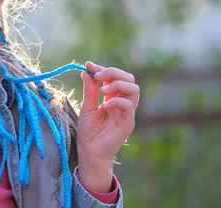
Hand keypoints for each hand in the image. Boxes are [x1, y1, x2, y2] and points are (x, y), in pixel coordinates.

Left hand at [76, 61, 138, 191]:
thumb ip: (90, 90)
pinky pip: (129, 105)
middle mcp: (122, 103)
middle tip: (97, 76)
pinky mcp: (128, 122)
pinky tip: (104, 106)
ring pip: (134, 89)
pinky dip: (116, 101)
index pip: (114, 77)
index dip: (103, 69)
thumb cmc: (89, 133)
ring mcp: (127, 112)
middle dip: (113, 72)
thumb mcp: (87, 107)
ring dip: (117, 84)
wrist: (90, 153)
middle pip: (129, 78)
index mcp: (113, 98)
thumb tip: (86, 71)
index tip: (89, 66)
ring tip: (102, 90)